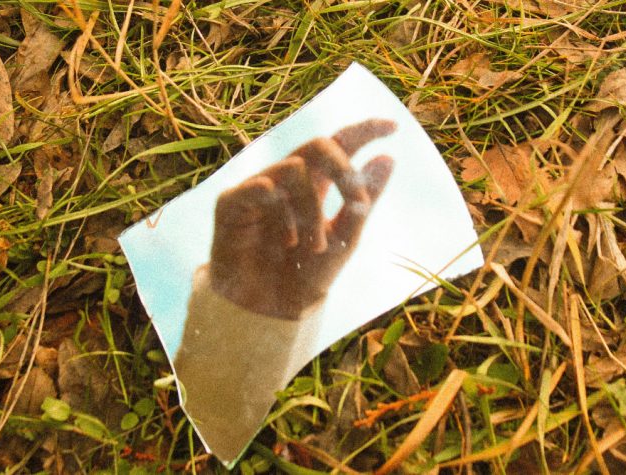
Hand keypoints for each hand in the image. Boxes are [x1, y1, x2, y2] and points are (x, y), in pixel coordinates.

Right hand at [208, 119, 396, 319]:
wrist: (271, 309)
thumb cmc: (307, 273)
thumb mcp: (346, 237)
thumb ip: (363, 199)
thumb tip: (389, 156)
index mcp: (317, 184)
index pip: (339, 143)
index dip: (363, 130)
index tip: (393, 127)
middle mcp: (287, 180)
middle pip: (318, 144)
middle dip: (343, 167)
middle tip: (356, 199)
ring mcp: (258, 187)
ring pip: (294, 168)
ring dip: (313, 208)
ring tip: (316, 245)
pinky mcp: (232, 202)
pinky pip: (260, 186)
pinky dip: (282, 212)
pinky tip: (288, 241)